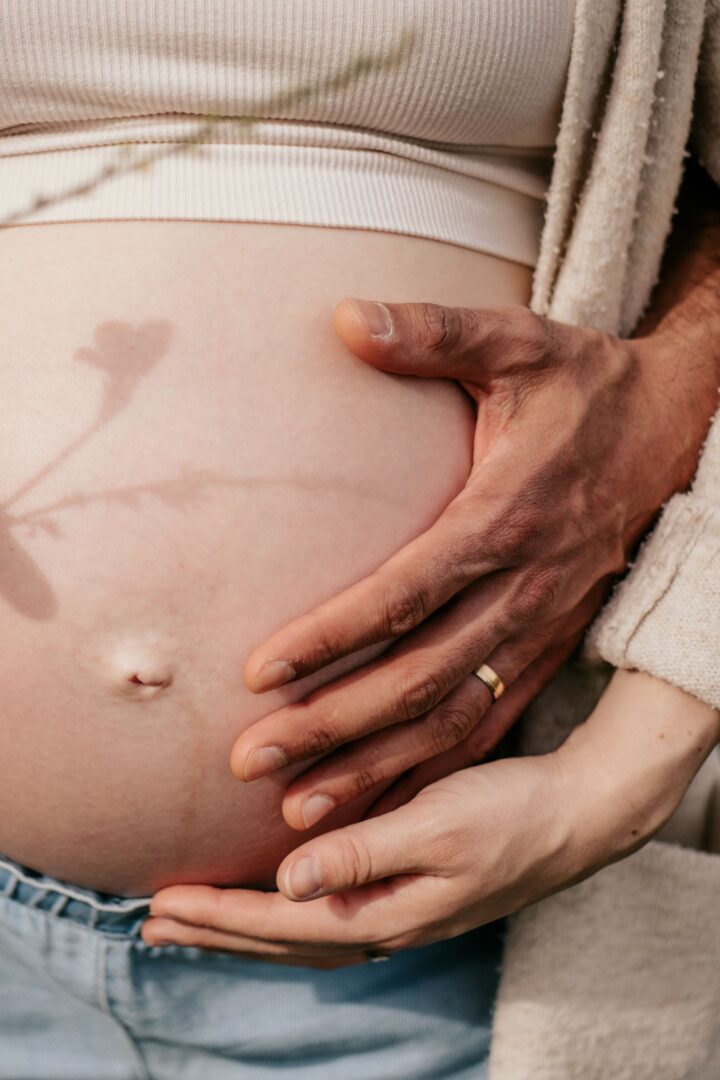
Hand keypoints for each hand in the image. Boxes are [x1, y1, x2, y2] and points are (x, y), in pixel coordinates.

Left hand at [142, 671, 719, 965]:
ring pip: (304, 935)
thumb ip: (363, 851)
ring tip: (199, 921)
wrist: (577, 816)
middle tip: (156, 924)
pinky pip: (329, 919)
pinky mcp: (412, 895)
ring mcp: (402, 915)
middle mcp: (389, 924)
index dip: (221, 914)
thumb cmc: (511, 813)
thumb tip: (290, 879)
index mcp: (389, 913)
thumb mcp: (437, 825)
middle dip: (219, 932)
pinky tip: (276, 898)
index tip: (165, 902)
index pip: (284, 923)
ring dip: (246, 928)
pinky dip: (287, 917)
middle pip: (285, 940)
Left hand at [228, 300, 712, 830]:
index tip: (261, 672)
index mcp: (506, 515)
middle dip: (334, 724)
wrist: (676, 426)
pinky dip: (433, 768)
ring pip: (453, 716)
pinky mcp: (549, 645)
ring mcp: (542, 626)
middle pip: (419, 675)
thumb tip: (345, 318)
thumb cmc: (583, 384)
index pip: (405, 591)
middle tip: (255, 760)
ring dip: (377, 765)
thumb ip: (436, 332)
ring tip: (301, 808)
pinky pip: (488, 721)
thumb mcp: (518, 342)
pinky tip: (382, 799)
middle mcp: (525, 586)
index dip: (332, 636)